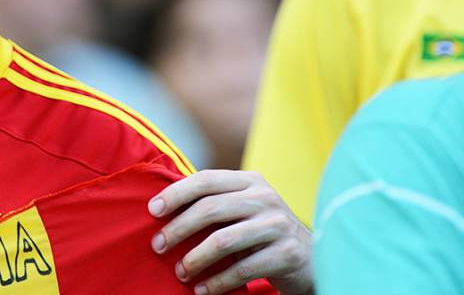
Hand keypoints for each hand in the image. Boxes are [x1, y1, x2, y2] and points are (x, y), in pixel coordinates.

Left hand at [148, 170, 312, 294]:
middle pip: (210, 209)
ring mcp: (278, 224)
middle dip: (178, 229)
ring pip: (223, 240)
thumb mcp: (241, 211)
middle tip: (158, 246)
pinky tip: (202, 290)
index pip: (206, 179)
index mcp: (250, 181)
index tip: (152, 210)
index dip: (176, 193)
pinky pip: (242, 269)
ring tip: (180, 273)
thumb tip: (160, 209)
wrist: (311, 259)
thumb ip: (212, 205)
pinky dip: (217, 282)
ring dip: (195, 259)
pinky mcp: (287, 253)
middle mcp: (265, 197)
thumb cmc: (261, 234)